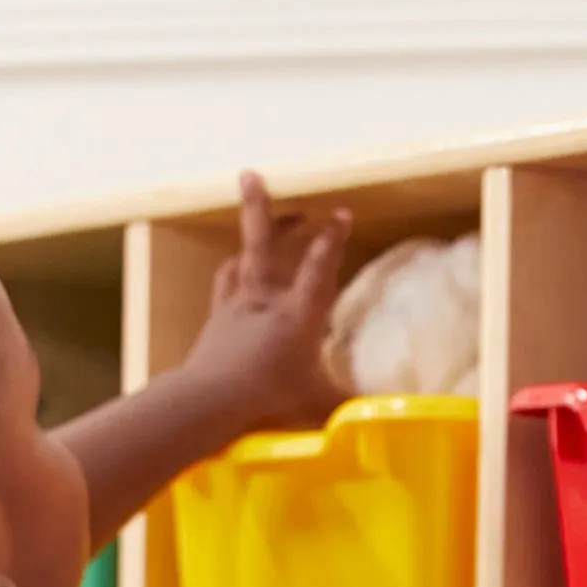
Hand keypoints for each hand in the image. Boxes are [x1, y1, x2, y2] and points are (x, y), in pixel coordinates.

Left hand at [189, 173, 354, 437]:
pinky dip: (230, 279)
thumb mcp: (316, 402)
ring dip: (247, 244)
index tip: (341, 214)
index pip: (319, 266)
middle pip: (260, 243)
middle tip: (252, 176)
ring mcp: (233, 307)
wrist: (207, 401)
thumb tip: (379, 410)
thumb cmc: (268, 397)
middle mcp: (264, 299)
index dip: (332, 238)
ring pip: (238, 262)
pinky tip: (234, 280)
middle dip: (258, 207)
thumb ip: (345, 402)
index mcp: (297, 312)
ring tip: (257, 237)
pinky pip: (223, 289)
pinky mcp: (213, 322)